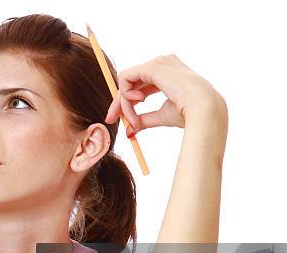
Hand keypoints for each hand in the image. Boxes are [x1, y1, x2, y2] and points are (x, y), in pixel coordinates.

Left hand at [104, 54, 226, 135]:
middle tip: (110, 119)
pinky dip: (125, 96)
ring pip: (126, 82)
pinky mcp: (152, 66)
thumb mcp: (162, 115)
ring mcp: (158, 62)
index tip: (118, 118)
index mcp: (170, 72)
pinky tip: (136, 105)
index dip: (127, 100)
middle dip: (119, 102)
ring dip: (125, 104)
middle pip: (131, 81)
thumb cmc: (188, 114)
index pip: (141, 83)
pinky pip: (125, 79)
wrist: (203, 110)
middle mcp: (164, 63)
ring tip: (133, 120)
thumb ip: (145, 118)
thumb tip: (131, 128)